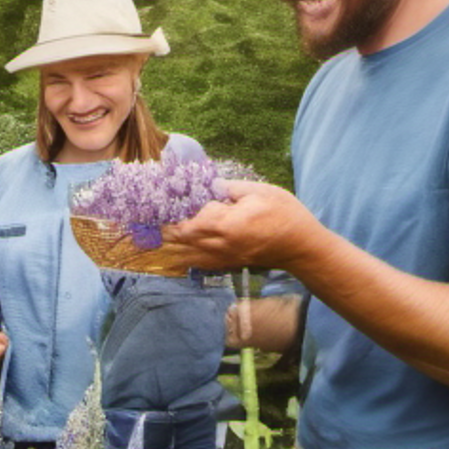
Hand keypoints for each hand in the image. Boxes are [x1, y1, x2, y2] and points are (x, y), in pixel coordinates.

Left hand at [160, 179, 323, 274]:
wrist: (301, 246)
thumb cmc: (284, 215)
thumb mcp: (259, 191)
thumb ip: (229, 188)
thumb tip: (208, 185)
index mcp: (224, 224)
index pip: (185, 220)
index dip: (167, 212)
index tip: (154, 201)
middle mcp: (218, 245)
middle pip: (178, 239)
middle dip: (161, 226)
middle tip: (148, 214)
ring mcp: (221, 258)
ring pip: (183, 253)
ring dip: (168, 241)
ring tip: (154, 229)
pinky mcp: (225, 264)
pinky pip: (195, 262)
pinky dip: (181, 253)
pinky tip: (174, 245)